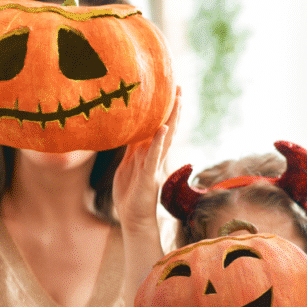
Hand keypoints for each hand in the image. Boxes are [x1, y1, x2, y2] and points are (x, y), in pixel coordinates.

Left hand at [113, 88, 179, 230]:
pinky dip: (158, 142)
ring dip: (172, 119)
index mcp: (148, 154)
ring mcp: (155, 166)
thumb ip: (131, 150)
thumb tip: (129, 132)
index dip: (162, 110)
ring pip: (166, 138)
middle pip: (167, 128)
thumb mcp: (127, 166)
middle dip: (173, 108)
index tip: (167, 91)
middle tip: (179, 87)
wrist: (134, 219)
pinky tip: (162, 128)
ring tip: (178, 100)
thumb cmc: (130, 195)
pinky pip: (154, 156)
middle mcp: (155, 157)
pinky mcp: (150, 177)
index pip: (157, 127)